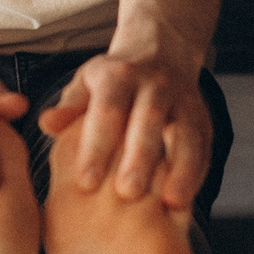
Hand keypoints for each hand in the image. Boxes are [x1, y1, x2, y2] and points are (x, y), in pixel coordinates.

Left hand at [39, 50, 208, 206]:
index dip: (97, 146)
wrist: (161, 51)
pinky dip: (198, 172)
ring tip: (171, 202)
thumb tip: (48, 124)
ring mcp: (184, 100)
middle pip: (149, 120)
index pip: (107, 110)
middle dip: (140, 158)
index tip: (86, 183)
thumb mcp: (86, 83)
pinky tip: (187, 198)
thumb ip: (69, 107)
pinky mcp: (204, 117)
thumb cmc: (113, 80)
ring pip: (186, 132)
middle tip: (127, 194)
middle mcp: (155, 83)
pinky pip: (205, 145)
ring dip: (181, 168)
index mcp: (119, 76)